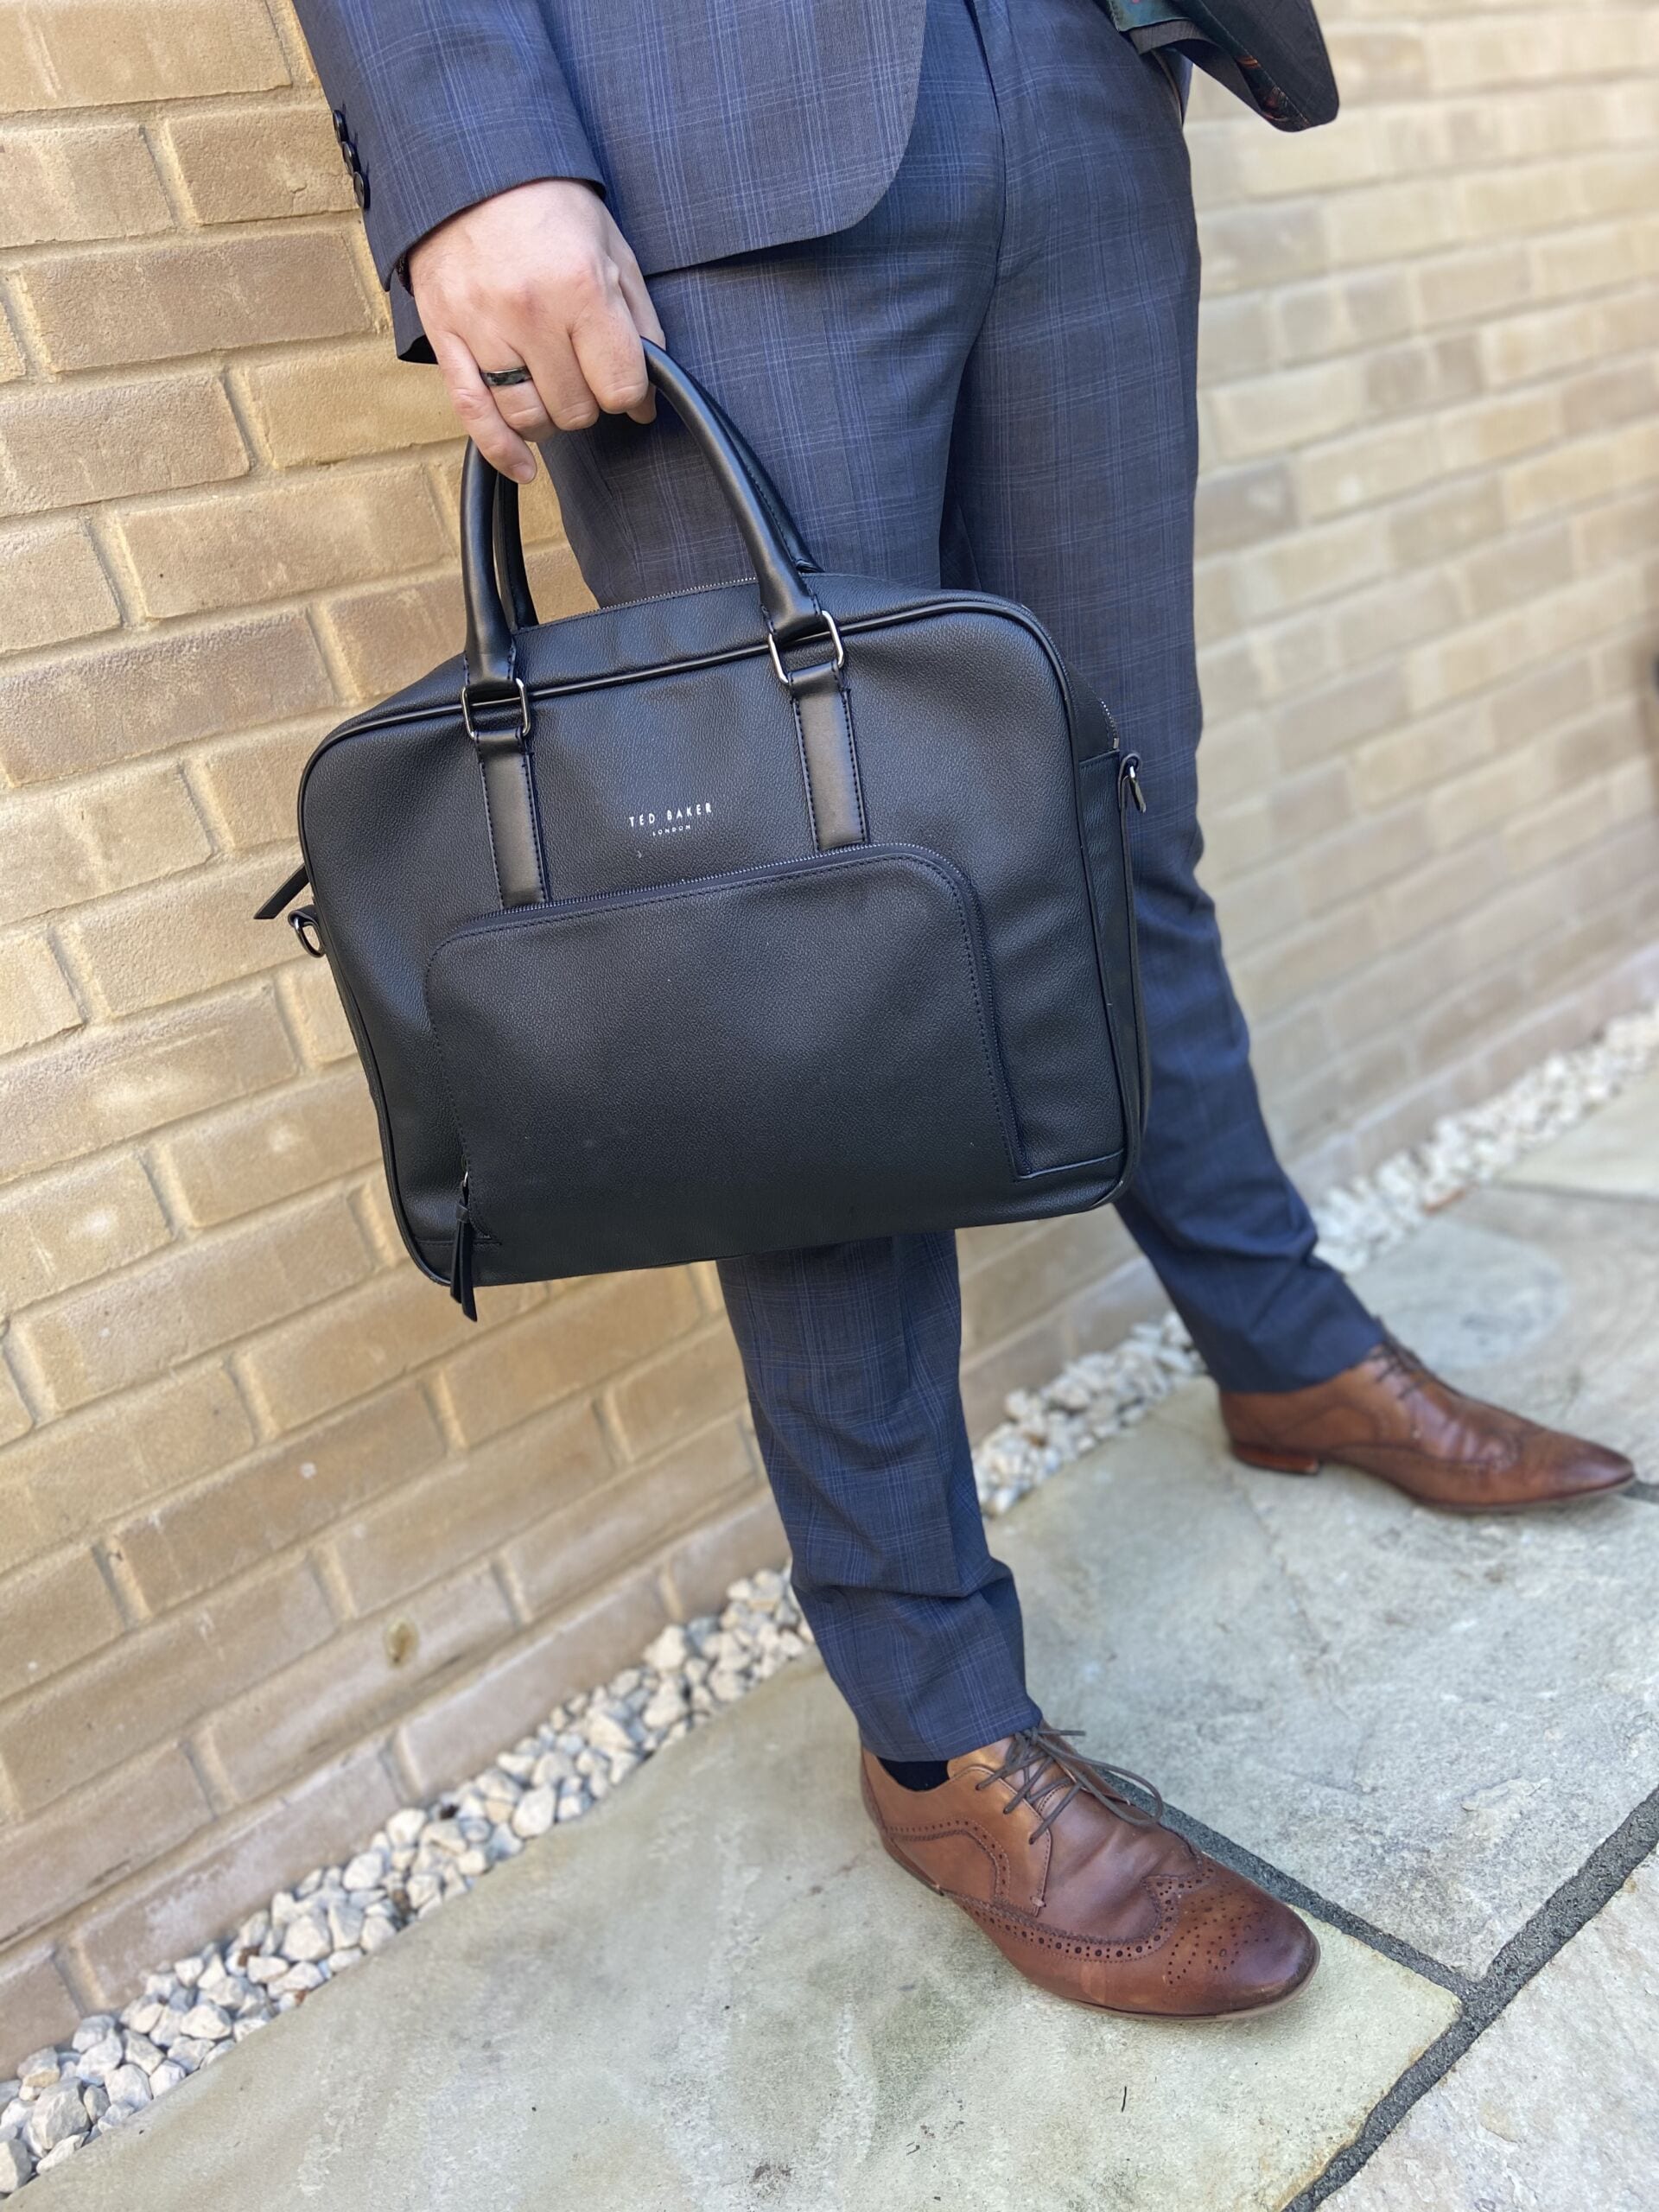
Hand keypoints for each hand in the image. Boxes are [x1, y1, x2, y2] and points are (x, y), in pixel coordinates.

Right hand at [409, 178, 664, 483]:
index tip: (625, 383)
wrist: (471, 167)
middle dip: (589, 401)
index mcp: (580, 287)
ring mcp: (483, 327)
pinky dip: (501, 450)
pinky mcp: (446, 336)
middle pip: (576, 409)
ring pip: (530, 418)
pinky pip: (473, 413)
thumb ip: (639, 323)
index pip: (619, 386)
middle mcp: (530, 312)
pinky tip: (524, 467)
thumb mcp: (612, 248)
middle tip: (584, 371)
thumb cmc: (549, 207)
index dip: (629, 393)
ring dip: (549, 418)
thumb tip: (649, 394)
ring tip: (552, 388)